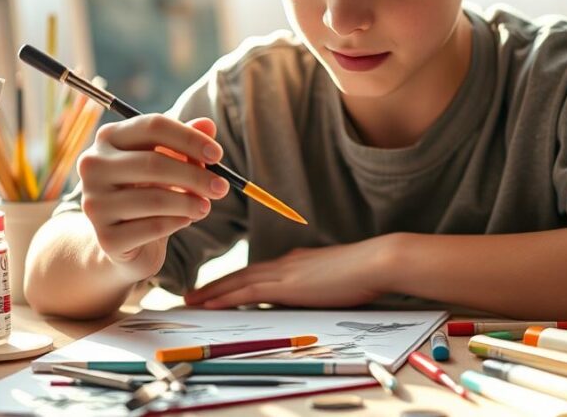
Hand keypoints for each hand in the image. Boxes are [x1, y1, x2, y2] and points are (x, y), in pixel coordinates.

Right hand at [76, 115, 231, 283]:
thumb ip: (186, 143)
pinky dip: (177, 222)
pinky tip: (186, 220)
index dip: (190, 138)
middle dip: (195, 175)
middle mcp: (93, 166)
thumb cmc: (148, 190)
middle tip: (222, 187)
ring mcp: (94, 202)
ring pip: (154, 198)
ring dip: (189, 202)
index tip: (218, 154)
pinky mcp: (106, 238)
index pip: (153, 126)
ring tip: (206, 206)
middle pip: (152, 163)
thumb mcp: (168, 162)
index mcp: (109, 138)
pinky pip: (152, 227)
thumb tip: (208, 125)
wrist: (121, 240)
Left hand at [183, 236, 397, 308]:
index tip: (219, 290)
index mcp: (297, 262)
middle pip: (242, 275)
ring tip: (191, 300)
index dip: (235, 281)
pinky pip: (247, 291)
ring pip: (238, 282)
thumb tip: (308, 294)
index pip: (258, 273)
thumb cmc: (365, 271)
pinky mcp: (286, 284)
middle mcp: (285, 264)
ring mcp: (285, 272)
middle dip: (216, 286)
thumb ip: (317, 283)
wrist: (375, 261)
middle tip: (192, 295)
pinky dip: (226, 297)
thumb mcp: (335, 277)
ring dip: (213, 292)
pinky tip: (210, 304)